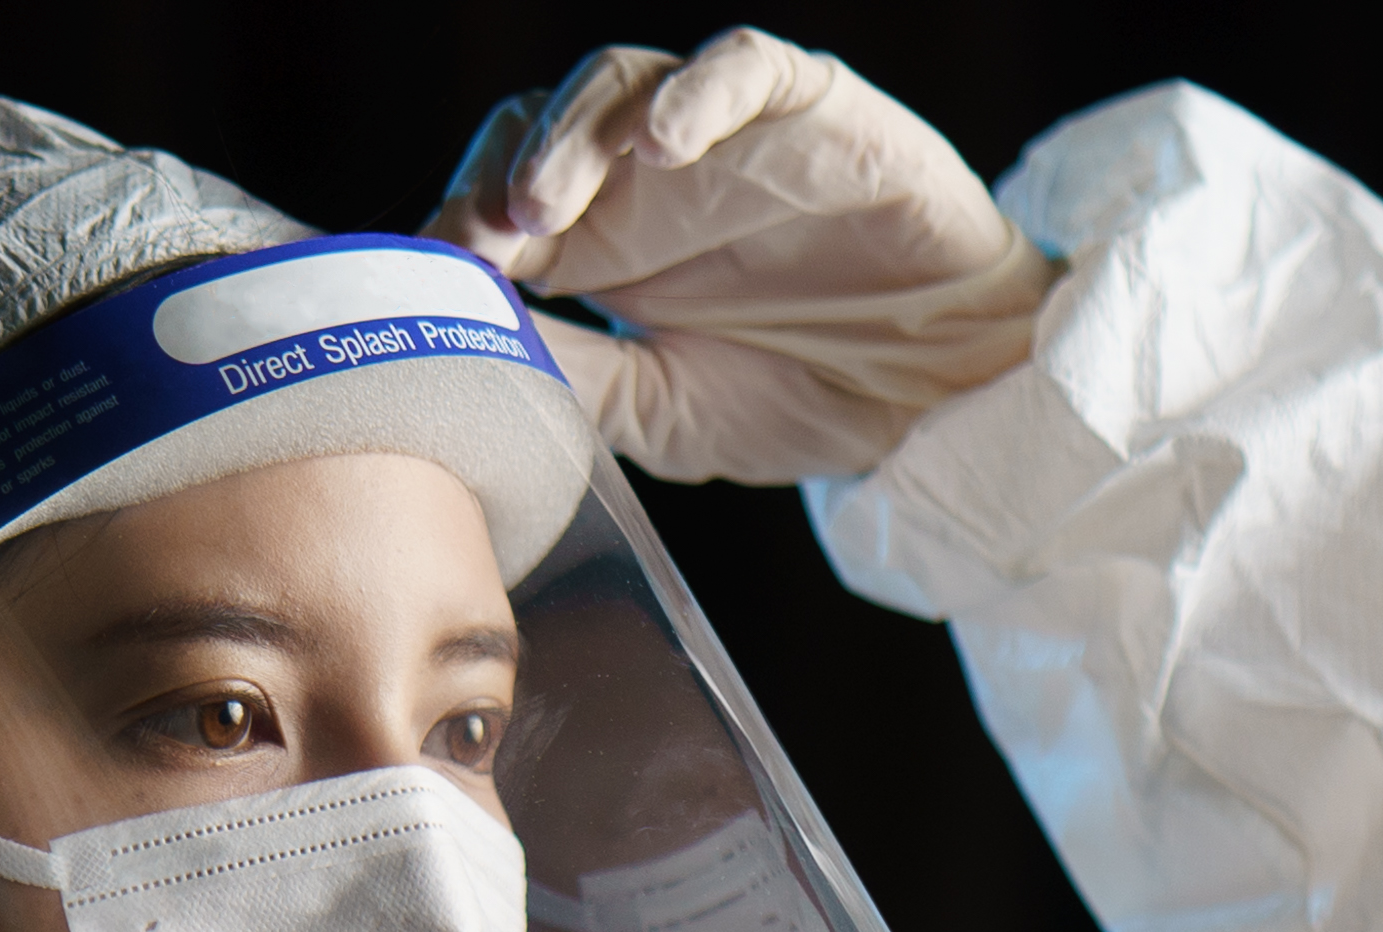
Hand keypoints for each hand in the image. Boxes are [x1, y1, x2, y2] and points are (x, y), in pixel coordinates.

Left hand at [426, 29, 1056, 483]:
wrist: (945, 394)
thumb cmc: (808, 392)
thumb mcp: (665, 413)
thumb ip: (578, 377)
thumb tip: (473, 352)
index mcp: (604, 244)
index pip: (501, 197)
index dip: (460, 225)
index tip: (436, 281)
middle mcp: (650, 176)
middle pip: (541, 124)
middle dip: (498, 176)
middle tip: (481, 242)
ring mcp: (723, 134)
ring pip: (619, 82)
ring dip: (569, 137)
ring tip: (544, 208)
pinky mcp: (808, 105)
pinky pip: (743, 67)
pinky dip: (696, 96)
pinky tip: (663, 147)